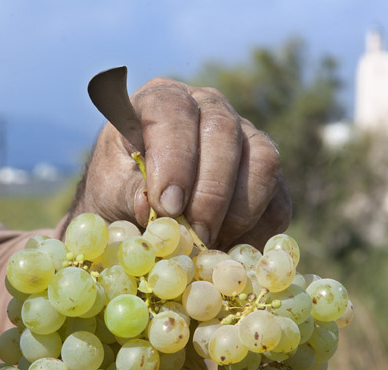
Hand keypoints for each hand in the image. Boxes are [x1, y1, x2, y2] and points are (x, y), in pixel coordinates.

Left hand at [72, 78, 290, 249]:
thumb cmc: (119, 193)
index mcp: (161, 101)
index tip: (167, 206)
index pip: (175, 111)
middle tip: (193, 238)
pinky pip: (277, 203)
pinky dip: (255, 234)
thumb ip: (128, 193)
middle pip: (225, 133)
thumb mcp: (110, 192)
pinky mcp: (268, 177)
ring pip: (263, 163)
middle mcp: (210, 108)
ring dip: (237, 214)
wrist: (139, 209)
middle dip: (210, 194)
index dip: (175, 158)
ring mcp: (246, 137)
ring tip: (207, 247)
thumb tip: (152, 206)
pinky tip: (225, 251)